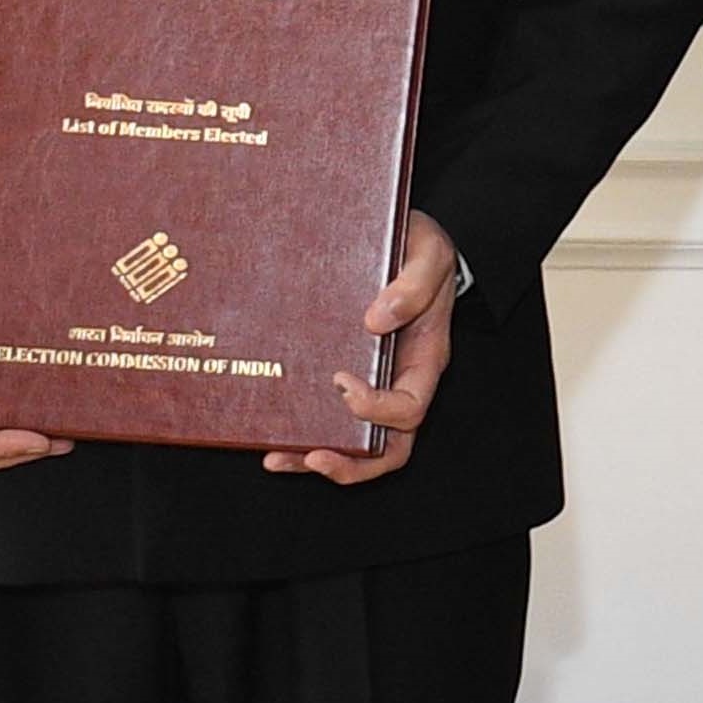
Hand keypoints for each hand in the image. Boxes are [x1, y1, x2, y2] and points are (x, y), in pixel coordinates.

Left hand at [260, 213, 456, 479]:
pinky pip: (327, 416)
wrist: (405, 240)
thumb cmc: (423, 250)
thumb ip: (413, 285)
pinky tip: (271, 435)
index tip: (342, 384)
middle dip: (351, 462)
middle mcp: (398, 381)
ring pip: (353, 443)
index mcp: (423, 360)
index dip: (378, 410)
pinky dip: (302, 433)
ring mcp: (372, 383)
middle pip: (386, 447)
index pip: (410, 408)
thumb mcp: (430, 253)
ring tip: (277, 457)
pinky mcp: (343, 373)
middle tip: (313, 457)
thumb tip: (375, 320)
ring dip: (316, 456)